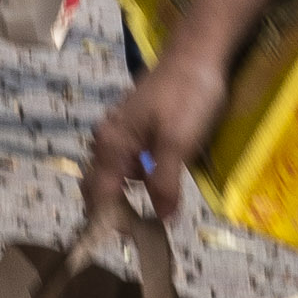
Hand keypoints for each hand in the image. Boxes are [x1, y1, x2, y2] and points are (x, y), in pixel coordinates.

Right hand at [86, 50, 231, 221]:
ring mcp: (120, 130)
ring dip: (127, 195)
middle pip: (99, 184)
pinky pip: (128, 160)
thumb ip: (165, 183)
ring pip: (115, 173)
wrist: (198, 55)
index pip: (98, 194)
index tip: (128, 242)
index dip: (108, 221)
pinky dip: (139, 178)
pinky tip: (160, 183)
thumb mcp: (179, 143)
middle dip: (113, 211)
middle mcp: (107, 137)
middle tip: (139, 232)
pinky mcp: (136, 126)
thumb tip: (162, 219)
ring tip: (152, 213)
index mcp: (111, 143)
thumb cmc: (187, 96)